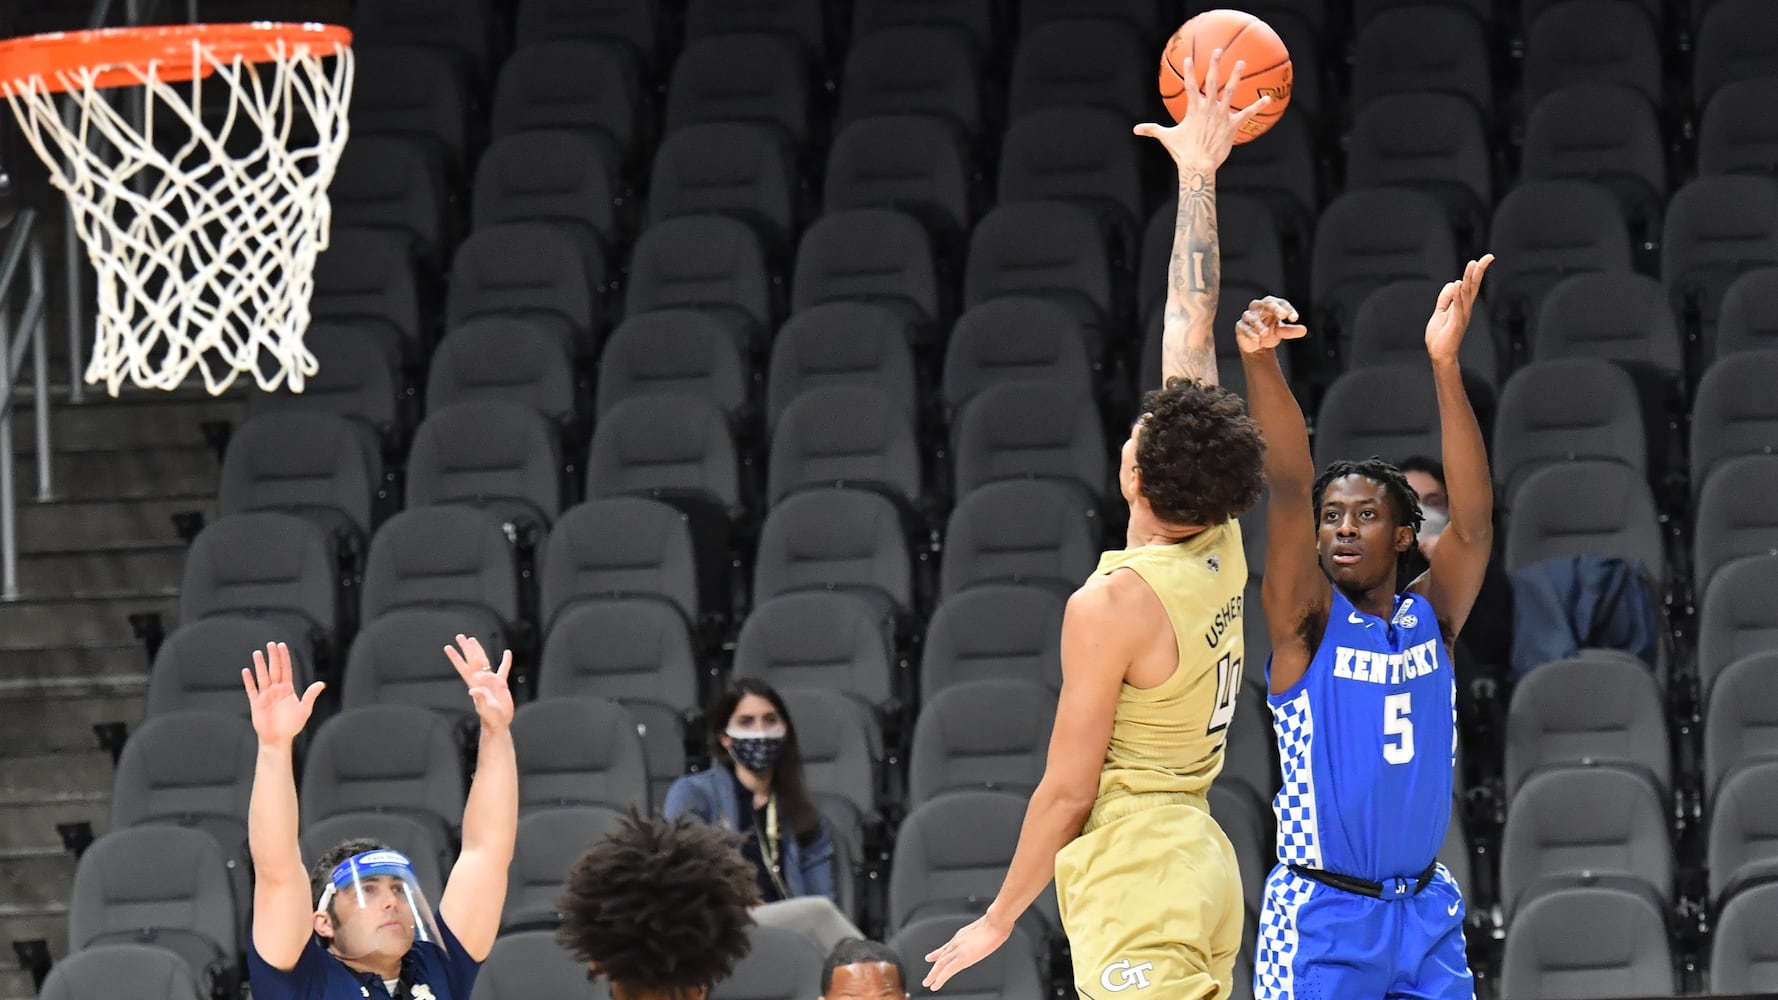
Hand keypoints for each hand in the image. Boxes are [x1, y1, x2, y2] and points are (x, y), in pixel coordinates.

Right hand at [241, 642, 323, 746]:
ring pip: (262, 677)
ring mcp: (265, 696)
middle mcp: (276, 690)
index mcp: (287, 689)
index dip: (284, 658)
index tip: (282, 646)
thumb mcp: (304, 709)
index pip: (286, 670)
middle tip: (271, 644)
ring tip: (258, 653)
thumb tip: (321, 684)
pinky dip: (249, 681)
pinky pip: (251, 690)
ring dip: (260, 665)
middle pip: (274, 670)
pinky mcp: (256, 703)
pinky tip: (246, 671)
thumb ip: (310, 695)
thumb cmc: (292, 726)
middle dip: (273, 657)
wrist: (278, 739)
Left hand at [444, 634, 514, 731]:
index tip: (448, 647)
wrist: (499, 723)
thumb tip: (473, 690)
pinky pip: (503, 669)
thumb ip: (480, 699)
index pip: (463, 667)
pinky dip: (505, 661)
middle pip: (472, 660)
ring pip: (484, 661)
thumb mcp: (484, 709)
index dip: (456, 657)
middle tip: (460, 636)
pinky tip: (507, 653)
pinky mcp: (501, 684)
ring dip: (479, 650)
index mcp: (475, 684)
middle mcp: (481, 680)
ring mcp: (490, 681)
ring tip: (473, 640)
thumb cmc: (490, 718)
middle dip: (466, 648)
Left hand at [922, 913, 1012, 990]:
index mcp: (961, 936)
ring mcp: (958, 950)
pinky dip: (940, 978)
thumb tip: (985, 935)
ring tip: (927, 982)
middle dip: (933, 967)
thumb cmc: (994, 925)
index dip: (937, 954)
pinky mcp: (961, 958)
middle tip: (927, 977)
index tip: (931, 958)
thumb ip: (978, 933)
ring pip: (940, 964)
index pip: (946, 947)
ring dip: (933, 974)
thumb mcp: (983, 928)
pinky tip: (935, 985)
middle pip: (941, 957)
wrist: (995, 924)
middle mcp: (956, 943)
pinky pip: (947, 970)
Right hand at [1134, 47, 1273, 170]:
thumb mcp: (1167, 138)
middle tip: (1218, 51)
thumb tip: (1135, 129)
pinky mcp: (1232, 125)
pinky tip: (1268, 98)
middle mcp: (1208, 108)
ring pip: (1230, 91)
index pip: (1190, 86)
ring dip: (1236, 76)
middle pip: (1211, 82)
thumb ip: (1152, 129)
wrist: (1199, 166)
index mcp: (1193, 109)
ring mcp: (1221, 115)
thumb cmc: (1183, 152)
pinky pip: (1247, 113)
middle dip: (1214, 65)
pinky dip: (1258, 106)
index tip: (1188, 59)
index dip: (1188, 72)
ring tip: (1241, 63)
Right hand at [1234, 296, 1308, 354]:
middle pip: (1266, 303)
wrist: (1257, 346)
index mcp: (1271, 306)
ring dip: (1259, 324)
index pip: (1280, 303)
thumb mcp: (1282, 332)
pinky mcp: (1240, 326)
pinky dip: (1250, 333)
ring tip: (1265, 333)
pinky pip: (1244, 327)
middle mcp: (1259, 308)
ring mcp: (1248, 317)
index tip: (1294, 318)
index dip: (1287, 309)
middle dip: (1275, 308)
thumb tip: (1304, 330)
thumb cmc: (1270, 333)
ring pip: (1252, 317)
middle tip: (1283, 315)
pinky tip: (1257, 340)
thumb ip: (1291, 330)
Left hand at [1425, 254, 1493, 365]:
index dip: (1476, 272)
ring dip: (1470, 279)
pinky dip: (1457, 296)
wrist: (1440, 354)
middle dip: (1479, 271)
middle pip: (1473, 286)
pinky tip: (1458, 285)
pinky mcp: (1455, 323)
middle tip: (1487, 257)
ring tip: (1473, 264)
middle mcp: (1465, 309)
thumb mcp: (1440, 312)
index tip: (1482, 259)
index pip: (1470, 286)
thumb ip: (1446, 298)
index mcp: (1461, 305)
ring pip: (1467, 294)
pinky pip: (1457, 307)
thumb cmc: (1441, 336)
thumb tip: (1453, 283)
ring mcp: (1461, 316)